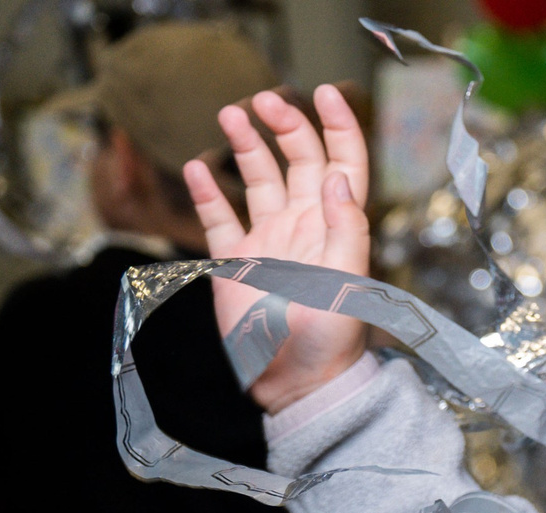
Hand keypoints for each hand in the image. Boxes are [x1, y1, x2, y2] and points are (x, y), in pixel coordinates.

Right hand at [186, 85, 372, 413]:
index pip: (344, 165)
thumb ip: (347, 229)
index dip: (338, 127)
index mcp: (337, 228)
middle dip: (285, 126)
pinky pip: (221, 218)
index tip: (322, 93)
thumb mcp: (348, 285)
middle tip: (261, 103)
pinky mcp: (238, 263)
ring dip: (248, 146)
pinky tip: (197, 169)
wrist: (294, 385)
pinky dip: (209, 192)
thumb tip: (338, 177)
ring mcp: (270, 243)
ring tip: (231, 116)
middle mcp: (305, 228)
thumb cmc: (327, 342)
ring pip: (259, 181)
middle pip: (299, 162)